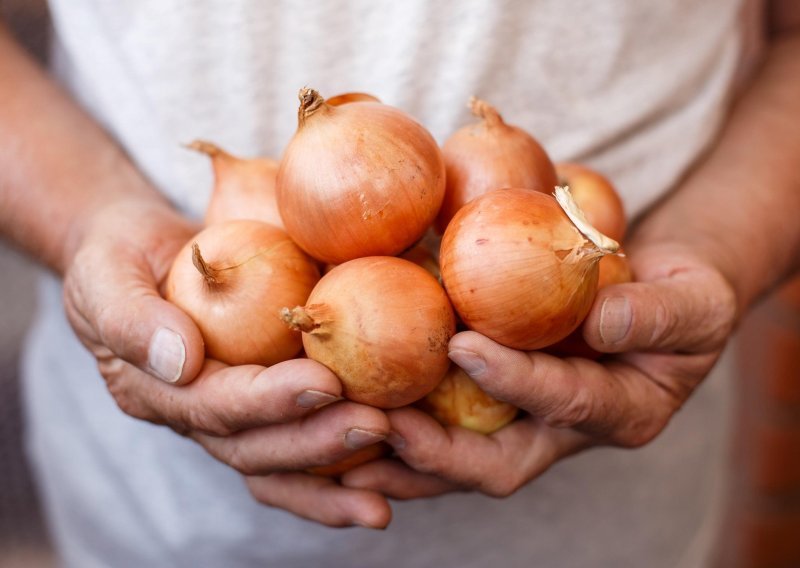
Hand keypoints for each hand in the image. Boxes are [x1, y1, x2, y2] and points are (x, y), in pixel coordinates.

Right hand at [62, 200, 391, 527]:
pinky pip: (301, 434)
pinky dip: (341, 459)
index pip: (215, 406)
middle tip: (379, 426)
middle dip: (317, 443)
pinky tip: (394, 459)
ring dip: (337, 470)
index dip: (268, 401)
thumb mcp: (104, 273)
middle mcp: (196, 416)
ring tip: (396, 474)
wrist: (139, 253)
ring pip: (284, 462)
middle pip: (258, 447)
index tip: (324, 383)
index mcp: (154, 392)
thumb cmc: (117, 256)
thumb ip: (130, 318)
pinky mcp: (262, 400)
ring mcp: (231, 414)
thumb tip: (181, 363)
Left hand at [341, 244, 736, 498]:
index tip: (464, 345)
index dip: (518, 381)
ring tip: (339, 433)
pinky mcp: (494, 401)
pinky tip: (347, 397)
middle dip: (437, 453)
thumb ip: (658, 314)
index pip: (566, 404)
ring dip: (399, 452)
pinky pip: (441, 419)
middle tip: (380, 426)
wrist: (658, 296)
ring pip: (456, 456)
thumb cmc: (685, 297)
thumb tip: (601, 322)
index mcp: (620, 412)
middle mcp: (563, 434)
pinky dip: (397, 416)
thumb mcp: (695, 301)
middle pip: (496, 465)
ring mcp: (524, 423)